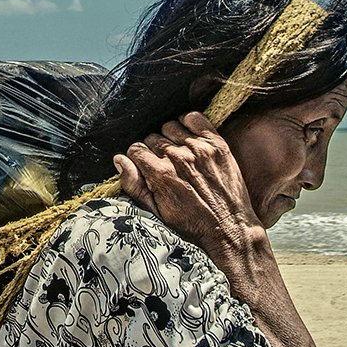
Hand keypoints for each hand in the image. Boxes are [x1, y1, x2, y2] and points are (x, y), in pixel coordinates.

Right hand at [113, 112, 262, 252]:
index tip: (145, 167)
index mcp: (160, 174)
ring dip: (170, 137)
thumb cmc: (191, 225)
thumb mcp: (155, 212)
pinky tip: (188, 137)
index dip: (138, 159)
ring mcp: (199, 149)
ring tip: (176, 153)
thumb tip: (119, 160)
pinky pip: (195, 118)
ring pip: (170, 127)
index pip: (135, 149)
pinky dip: (188, 123)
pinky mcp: (217, 144)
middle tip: (164, 165)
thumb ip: (134, 185)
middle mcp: (178, 158)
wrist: (228, 228)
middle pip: (152, 138)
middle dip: (153, 150)